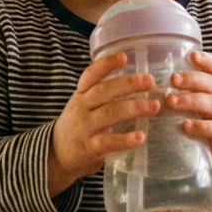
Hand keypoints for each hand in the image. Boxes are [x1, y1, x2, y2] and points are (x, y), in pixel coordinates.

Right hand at [48, 52, 159, 196]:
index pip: (91, 75)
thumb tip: (139, 80)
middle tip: (150, 81)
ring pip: (109, 114)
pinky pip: (108, 141)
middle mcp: (82, 108)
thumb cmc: (79, 125)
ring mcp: (85, 127)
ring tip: (154, 106)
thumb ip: (103, 93)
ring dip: (134, 108)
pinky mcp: (90, 148)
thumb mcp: (84, 104)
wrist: (57, 154)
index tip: (124, 56)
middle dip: (128, 84)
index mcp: (82, 94)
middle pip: (104, 91)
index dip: (106, 64)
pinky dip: (124, 139)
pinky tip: (140, 136)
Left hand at [167, 51, 211, 198]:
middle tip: (172, 79)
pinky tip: (185, 125)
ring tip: (171, 101)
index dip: (205, 61)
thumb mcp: (201, 105)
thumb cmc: (208, 122)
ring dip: (190, 100)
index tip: (191, 55)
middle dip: (192, 79)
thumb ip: (184, 93)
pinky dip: (200, 126)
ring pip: (211, 103)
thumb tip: (149, 82)